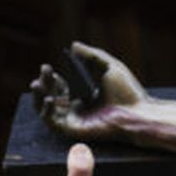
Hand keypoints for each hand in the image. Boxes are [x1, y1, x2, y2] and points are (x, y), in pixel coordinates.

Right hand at [30, 42, 149, 137]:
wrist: (138, 113)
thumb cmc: (129, 92)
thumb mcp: (110, 67)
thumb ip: (92, 55)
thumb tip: (73, 45)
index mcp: (85, 95)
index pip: (61, 86)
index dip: (52, 77)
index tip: (47, 67)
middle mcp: (78, 108)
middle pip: (51, 95)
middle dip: (44, 83)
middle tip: (44, 70)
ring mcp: (74, 119)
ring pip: (46, 109)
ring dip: (38, 96)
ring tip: (37, 84)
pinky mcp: (73, 130)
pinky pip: (52, 122)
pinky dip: (46, 111)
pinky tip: (49, 98)